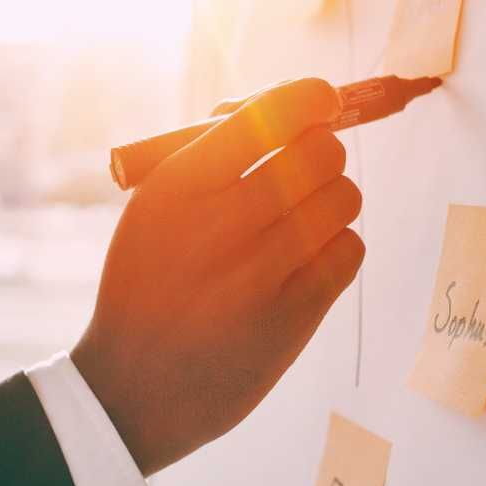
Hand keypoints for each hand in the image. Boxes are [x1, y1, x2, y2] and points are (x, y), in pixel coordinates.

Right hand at [72, 78, 363, 475]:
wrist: (134, 387)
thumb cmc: (147, 283)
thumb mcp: (153, 208)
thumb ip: (212, 154)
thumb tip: (292, 107)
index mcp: (181, 184)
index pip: (273, 112)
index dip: (312, 98)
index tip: (322, 102)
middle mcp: (225, 219)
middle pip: (322, 150)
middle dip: (322, 152)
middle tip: (305, 172)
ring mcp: (264, 270)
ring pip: (345, 197)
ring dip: (332, 200)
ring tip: (302, 221)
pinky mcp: (296, 314)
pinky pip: (351, 249)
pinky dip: (337, 247)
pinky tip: (306, 260)